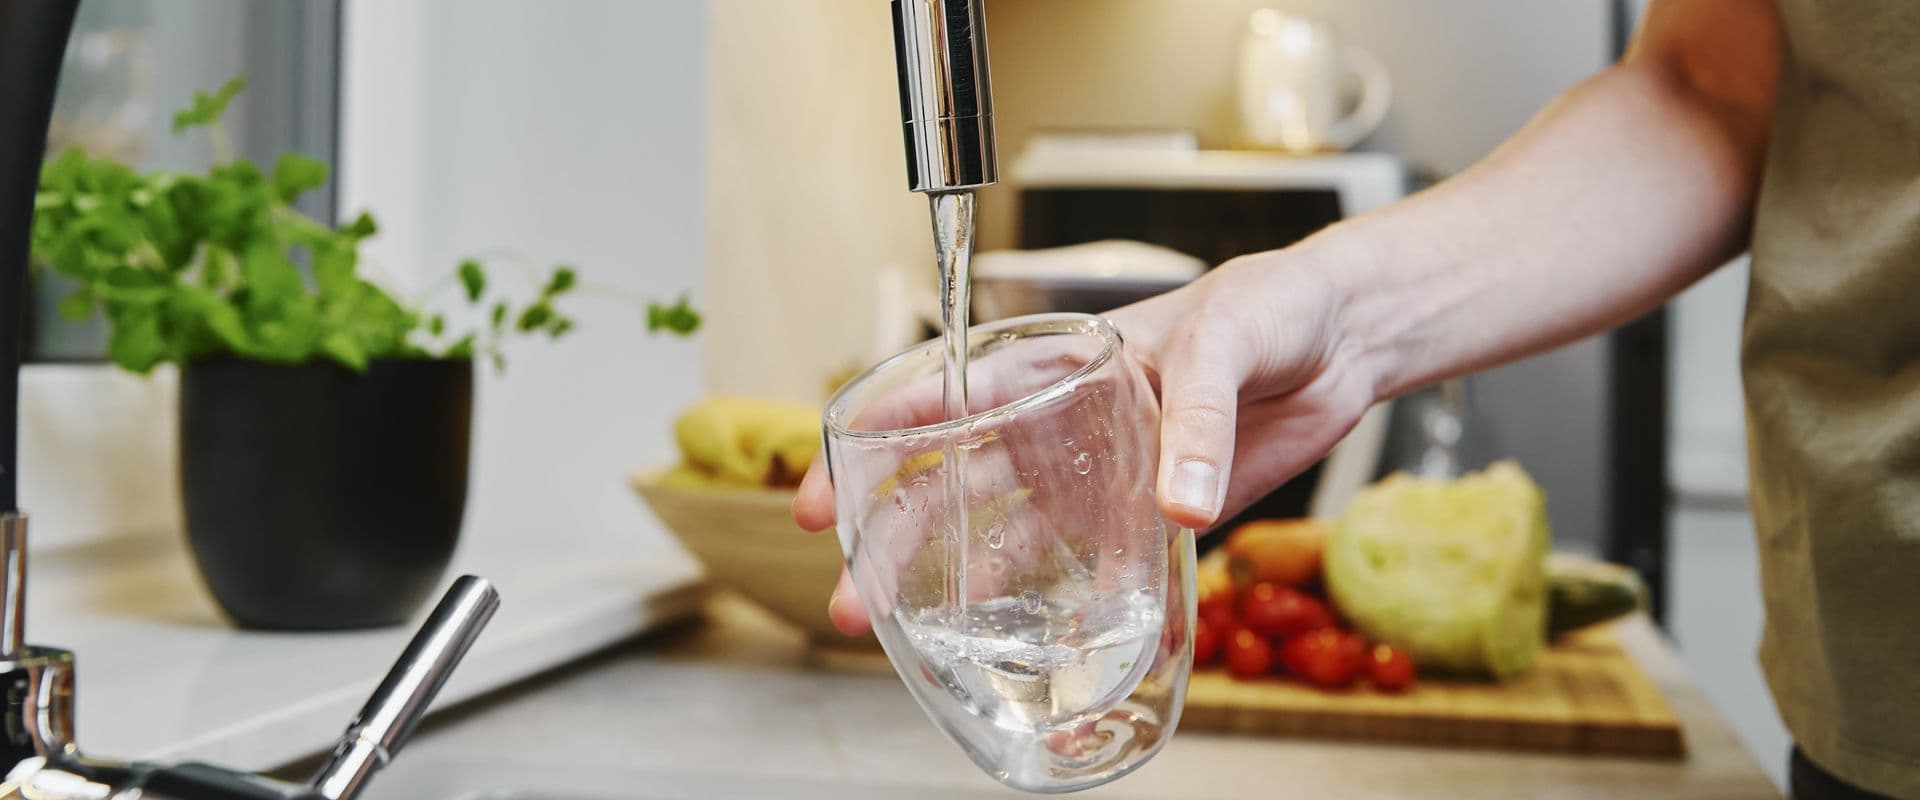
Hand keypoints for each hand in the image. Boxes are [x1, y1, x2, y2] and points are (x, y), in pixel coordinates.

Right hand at [794, 243, 1380, 633]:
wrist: (1341, 341)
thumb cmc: (1270, 307)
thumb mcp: (1225, 342)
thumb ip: (1195, 418)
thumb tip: (1178, 499)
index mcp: (1055, 361)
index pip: (941, 395)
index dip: (873, 439)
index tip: (825, 489)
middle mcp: (1058, 424)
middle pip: (949, 482)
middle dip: (890, 536)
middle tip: (851, 592)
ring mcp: (1094, 475)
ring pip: (1002, 534)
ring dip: (951, 582)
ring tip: (901, 628)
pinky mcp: (1145, 516)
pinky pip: (1091, 569)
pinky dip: (1062, 608)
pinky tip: (1031, 644)